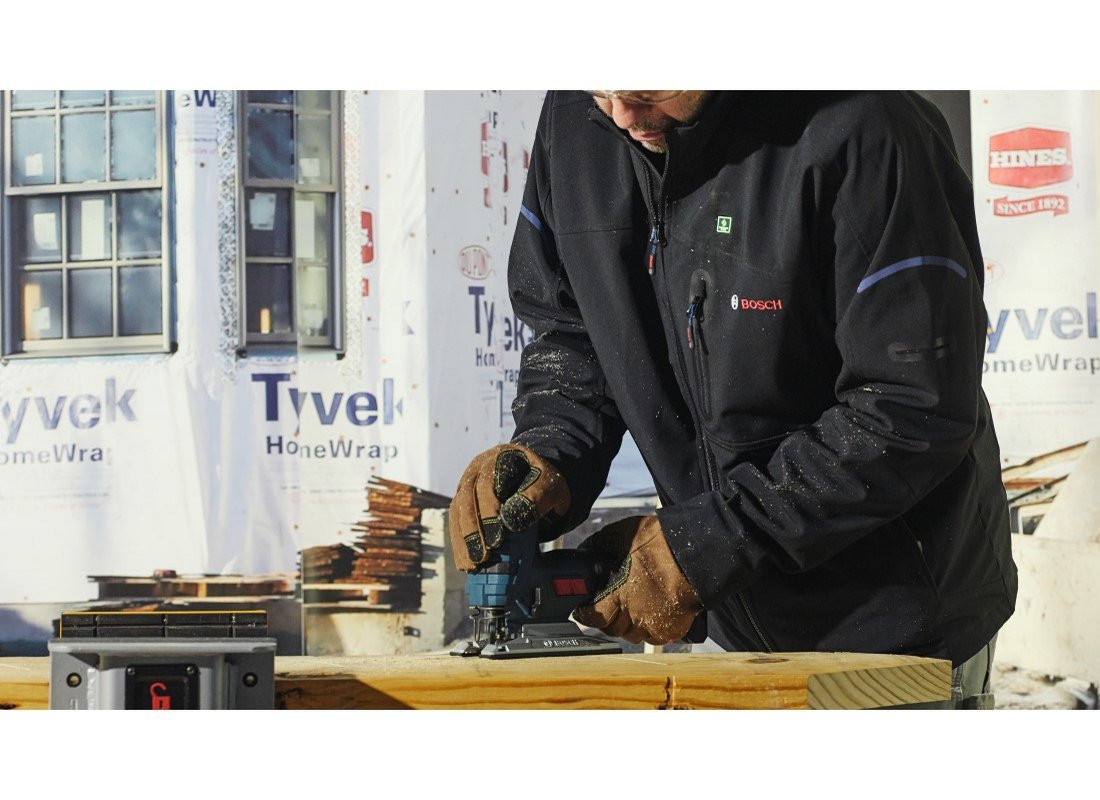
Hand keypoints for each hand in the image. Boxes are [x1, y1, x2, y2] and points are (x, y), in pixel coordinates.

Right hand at [448, 443, 571, 570]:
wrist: (540, 483)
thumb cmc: (545, 485)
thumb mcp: (550, 488)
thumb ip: (534, 498)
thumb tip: (510, 521)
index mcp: (501, 458)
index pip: (488, 483)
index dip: (489, 510)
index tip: (497, 538)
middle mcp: (480, 468)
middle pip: (468, 498)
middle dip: (473, 530)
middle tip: (483, 556)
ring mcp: (469, 484)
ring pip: (458, 511)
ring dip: (463, 539)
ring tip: (473, 564)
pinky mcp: (464, 501)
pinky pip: (456, 521)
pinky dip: (460, 542)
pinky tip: (465, 562)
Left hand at [573, 516, 701, 644]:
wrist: (693, 554)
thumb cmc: (659, 542)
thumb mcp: (619, 535)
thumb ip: (600, 547)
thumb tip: (587, 553)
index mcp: (615, 593)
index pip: (591, 617)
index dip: (586, 614)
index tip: (584, 610)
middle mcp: (631, 613)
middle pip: (611, 629)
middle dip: (609, 618)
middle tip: (612, 606)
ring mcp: (651, 624)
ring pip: (631, 635)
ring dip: (630, 625)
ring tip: (635, 608)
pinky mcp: (669, 630)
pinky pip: (653, 637)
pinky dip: (651, 628)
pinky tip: (653, 613)